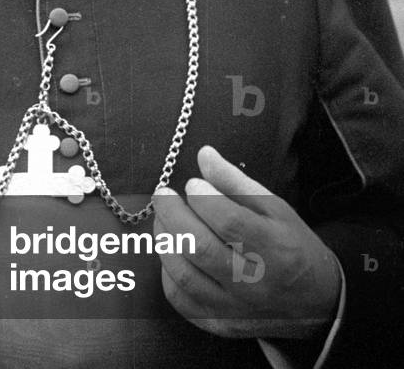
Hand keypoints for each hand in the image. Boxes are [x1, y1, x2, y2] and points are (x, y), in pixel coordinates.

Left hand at [152, 146, 340, 340]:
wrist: (317, 303)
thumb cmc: (293, 247)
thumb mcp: (276, 208)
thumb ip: (237, 182)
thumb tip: (204, 155)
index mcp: (275, 250)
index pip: (229, 222)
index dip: (204, 199)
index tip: (192, 184)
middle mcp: (254, 285)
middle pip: (200, 247)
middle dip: (172, 215)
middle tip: (163, 195)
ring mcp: (235, 310)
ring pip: (184, 275)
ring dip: (164, 240)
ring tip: (163, 219)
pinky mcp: (221, 325)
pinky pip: (181, 300)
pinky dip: (167, 272)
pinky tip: (172, 251)